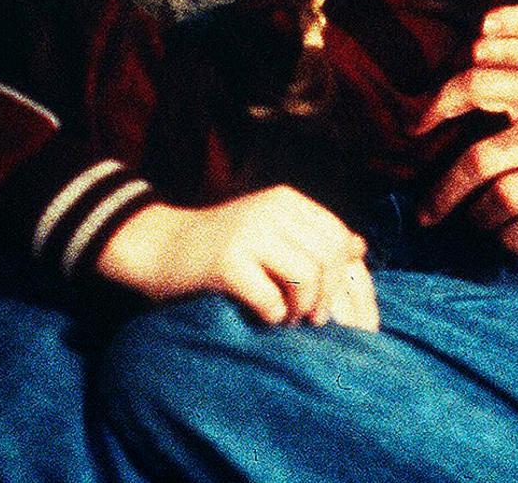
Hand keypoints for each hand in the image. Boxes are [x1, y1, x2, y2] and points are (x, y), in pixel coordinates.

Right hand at [95, 186, 377, 329]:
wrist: (157, 246)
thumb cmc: (219, 247)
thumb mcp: (269, 232)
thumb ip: (311, 237)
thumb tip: (360, 246)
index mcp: (285, 199)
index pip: (338, 236)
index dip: (338, 273)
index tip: (321, 296)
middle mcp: (269, 209)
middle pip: (328, 257)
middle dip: (325, 295)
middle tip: (308, 316)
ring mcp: (247, 233)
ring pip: (307, 276)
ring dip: (301, 309)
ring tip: (287, 318)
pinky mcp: (225, 261)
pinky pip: (271, 300)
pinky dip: (273, 317)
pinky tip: (261, 317)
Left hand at [415, 65, 517, 251]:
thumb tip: (458, 82)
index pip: (478, 84)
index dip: (438, 105)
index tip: (414, 130)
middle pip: (478, 160)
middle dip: (443, 192)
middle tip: (426, 213)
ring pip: (502, 200)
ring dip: (478, 218)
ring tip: (474, 224)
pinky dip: (510, 240)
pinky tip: (506, 239)